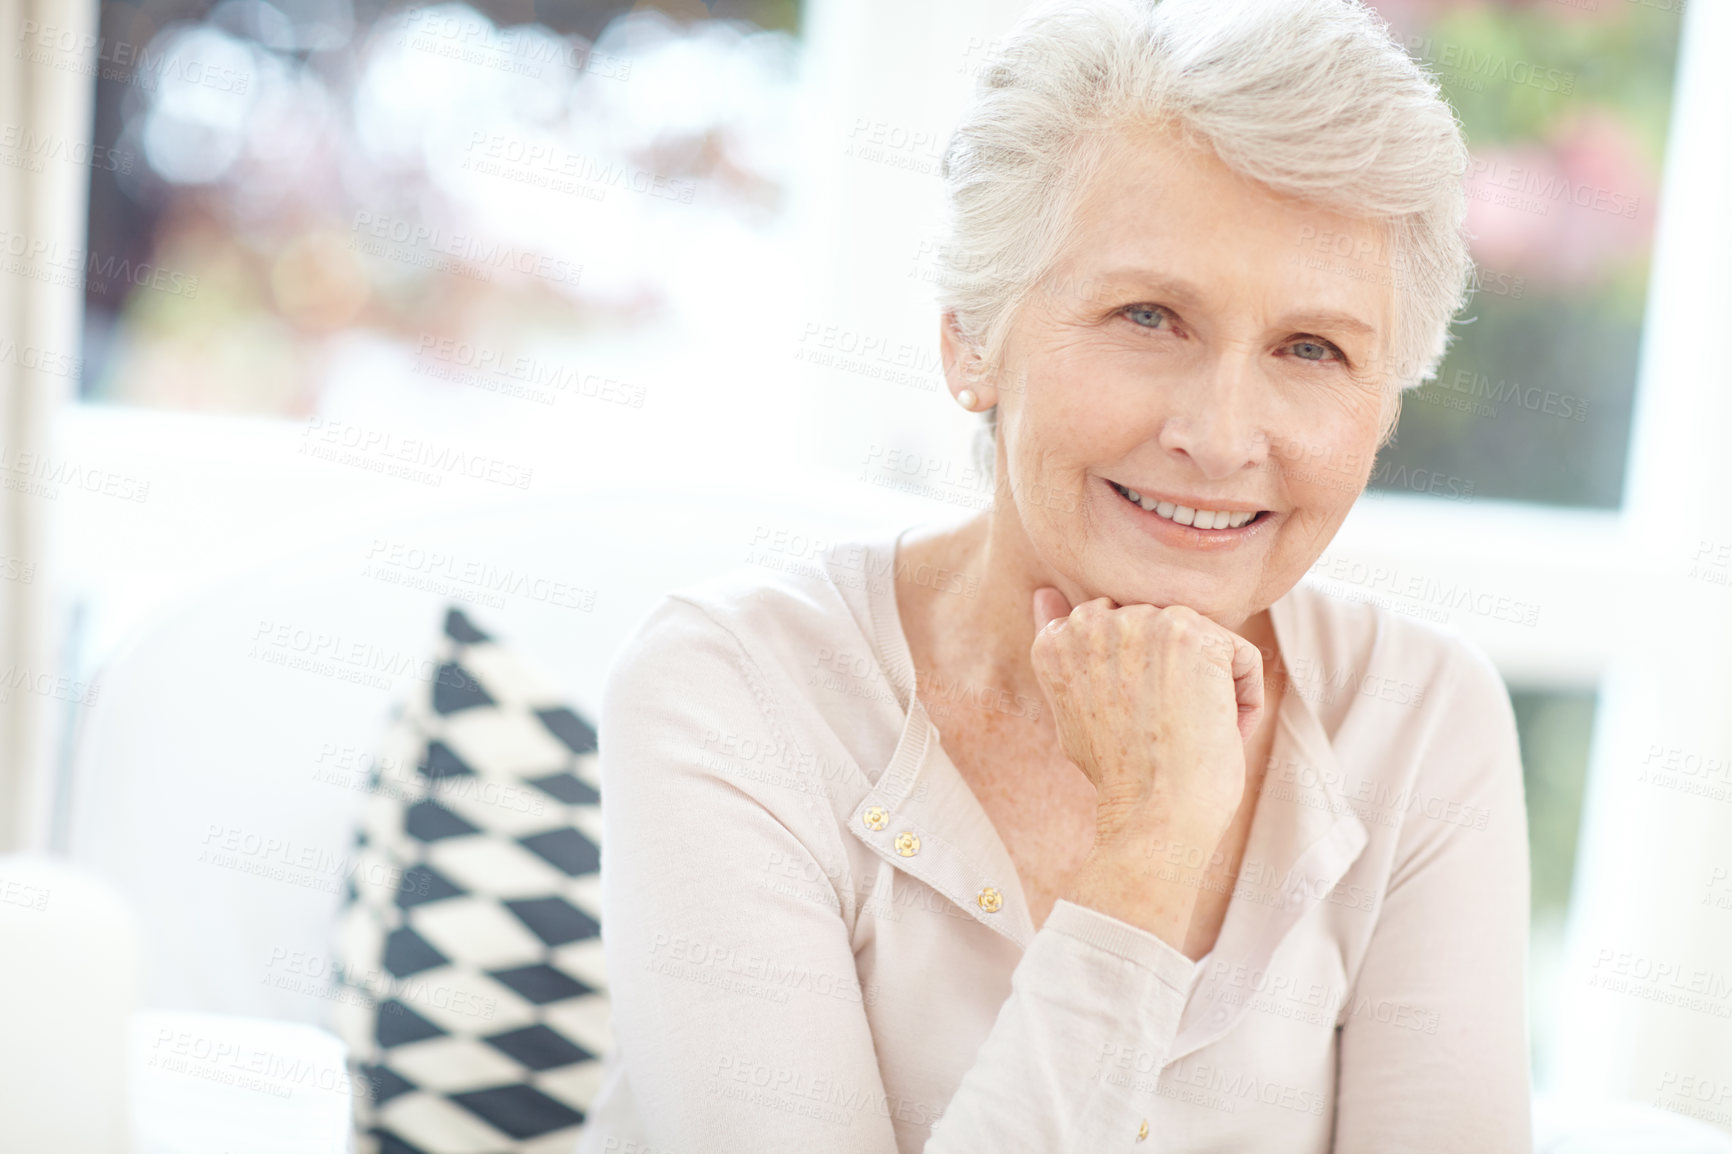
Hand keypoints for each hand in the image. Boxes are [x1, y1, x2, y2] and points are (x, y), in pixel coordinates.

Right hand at [1029, 587, 1264, 844]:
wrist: (1154, 815)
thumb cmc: (1119, 774)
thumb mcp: (1072, 705)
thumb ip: (1061, 646)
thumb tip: (1044, 593)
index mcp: (1059, 639)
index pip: (1122, 634)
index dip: (1139, 685)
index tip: (1136, 725)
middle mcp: (1093, 622)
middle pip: (1163, 634)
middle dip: (1174, 680)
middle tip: (1162, 732)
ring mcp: (1143, 624)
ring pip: (1203, 645)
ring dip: (1208, 690)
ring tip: (1188, 732)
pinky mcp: (1195, 635)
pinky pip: (1242, 658)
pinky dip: (1244, 701)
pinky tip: (1217, 731)